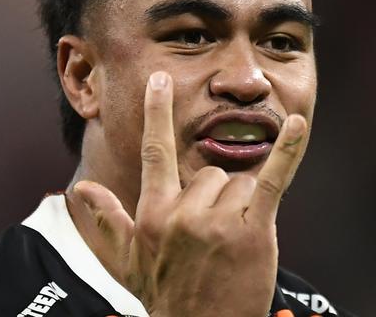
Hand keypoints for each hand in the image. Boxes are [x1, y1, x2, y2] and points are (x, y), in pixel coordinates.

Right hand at [74, 71, 306, 316]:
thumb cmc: (166, 296)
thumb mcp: (129, 260)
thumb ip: (107, 219)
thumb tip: (79, 190)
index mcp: (155, 213)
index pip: (154, 151)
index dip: (157, 112)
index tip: (160, 81)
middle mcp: (184, 213)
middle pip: (211, 174)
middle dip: (217, 199)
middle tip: (215, 239)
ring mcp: (220, 221)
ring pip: (240, 183)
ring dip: (243, 208)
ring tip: (233, 245)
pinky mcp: (254, 230)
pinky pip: (273, 180)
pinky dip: (287, 150)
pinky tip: (296, 123)